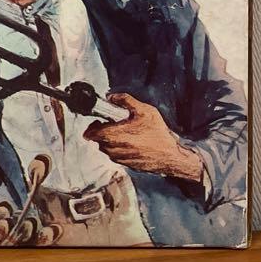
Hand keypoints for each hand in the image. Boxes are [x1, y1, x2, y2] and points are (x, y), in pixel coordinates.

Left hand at [84, 93, 203, 180]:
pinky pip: (115, 156)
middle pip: (98, 141)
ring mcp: (120, 159)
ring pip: (106, 149)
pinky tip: (130, 142)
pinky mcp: (126, 165)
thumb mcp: (144, 110)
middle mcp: (114, 149)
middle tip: (111, 125)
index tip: (98, 121)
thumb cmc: (158, 133)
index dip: (92, 127)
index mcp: (115, 135)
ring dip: (109, 142)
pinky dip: (117, 149)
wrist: (169, 155)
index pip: (92, 134)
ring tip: (122, 133)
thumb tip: (111, 97)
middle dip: (101, 133)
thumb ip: (126, 100)